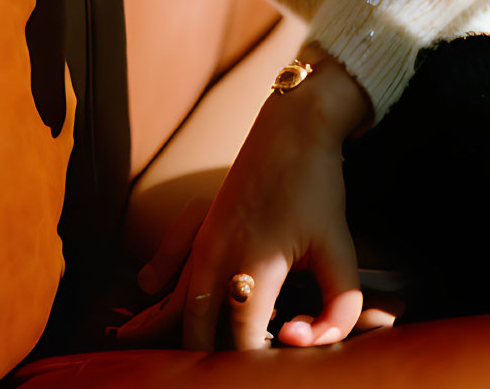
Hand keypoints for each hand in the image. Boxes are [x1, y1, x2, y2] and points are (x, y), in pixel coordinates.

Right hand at [112, 55, 372, 351]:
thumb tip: (301, 342)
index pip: (243, 335)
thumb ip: (339, 308)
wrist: (295, 124)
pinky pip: (170, 257)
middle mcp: (220, 251)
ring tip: (163, 348)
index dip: (257, 359)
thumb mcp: (341, 249)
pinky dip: (160, 279)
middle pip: (198, 324)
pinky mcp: (202, 220)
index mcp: (255, 261)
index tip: (272, 364)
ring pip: (177, 297)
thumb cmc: (319, 187)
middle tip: (225, 369)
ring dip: (175, 326)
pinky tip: (148, 290)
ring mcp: (205, 234)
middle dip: (208, 355)